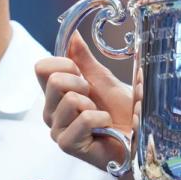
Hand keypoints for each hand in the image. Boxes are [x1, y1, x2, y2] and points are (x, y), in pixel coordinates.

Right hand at [36, 33, 134, 171]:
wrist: (138, 137)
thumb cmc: (120, 112)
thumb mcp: (102, 79)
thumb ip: (84, 59)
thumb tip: (72, 35)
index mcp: (55, 94)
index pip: (41, 68)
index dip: (64, 63)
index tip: (80, 73)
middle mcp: (51, 112)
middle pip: (53, 80)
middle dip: (81, 83)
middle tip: (93, 98)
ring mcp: (57, 129)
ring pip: (69, 99)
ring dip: (93, 104)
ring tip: (100, 115)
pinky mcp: (67, 144)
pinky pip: (83, 118)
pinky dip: (101, 118)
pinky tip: (105, 126)